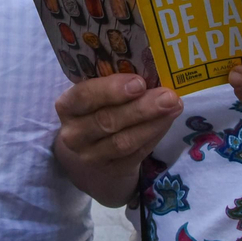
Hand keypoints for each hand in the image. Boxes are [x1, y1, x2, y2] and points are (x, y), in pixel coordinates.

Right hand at [55, 74, 182, 203]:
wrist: (92, 148)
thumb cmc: (98, 108)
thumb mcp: (97, 94)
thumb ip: (115, 84)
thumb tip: (151, 70)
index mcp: (67, 106)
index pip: (84, 96)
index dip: (111, 89)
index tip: (139, 82)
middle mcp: (74, 134)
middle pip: (107, 121)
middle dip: (141, 108)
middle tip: (167, 96)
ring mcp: (91, 156)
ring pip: (123, 141)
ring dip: (152, 123)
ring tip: (174, 106)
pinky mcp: (111, 170)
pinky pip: (136, 154)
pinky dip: (154, 136)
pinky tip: (167, 121)